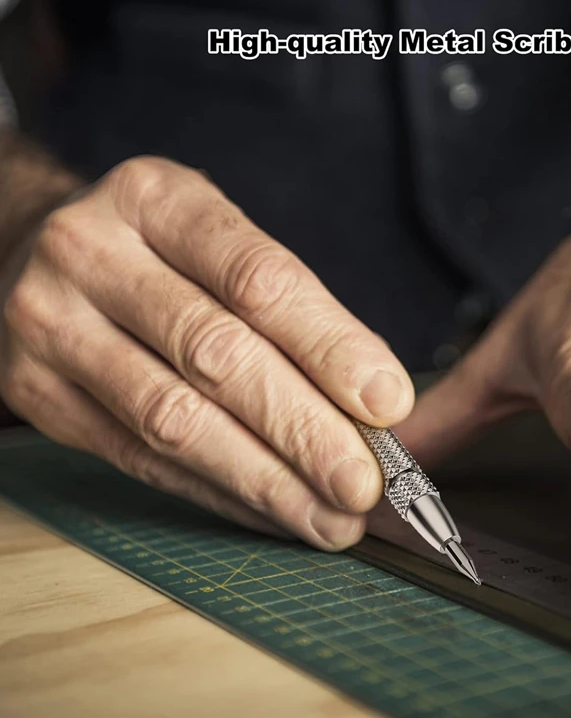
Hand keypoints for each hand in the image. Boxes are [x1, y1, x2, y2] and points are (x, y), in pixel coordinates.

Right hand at [0, 156, 413, 546]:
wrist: (37, 254)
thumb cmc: (159, 251)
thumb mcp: (221, 243)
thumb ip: (292, 308)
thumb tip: (372, 397)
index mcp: (155, 200)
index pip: (257, 279)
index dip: (329, 347)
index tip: (387, 403)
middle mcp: (91, 254)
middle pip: (217, 355)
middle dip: (303, 430)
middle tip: (363, 484)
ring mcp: (53, 326)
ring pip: (174, 420)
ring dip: (265, 480)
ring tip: (329, 517)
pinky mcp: (39, 395)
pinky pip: (140, 459)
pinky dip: (218, 493)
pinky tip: (270, 512)